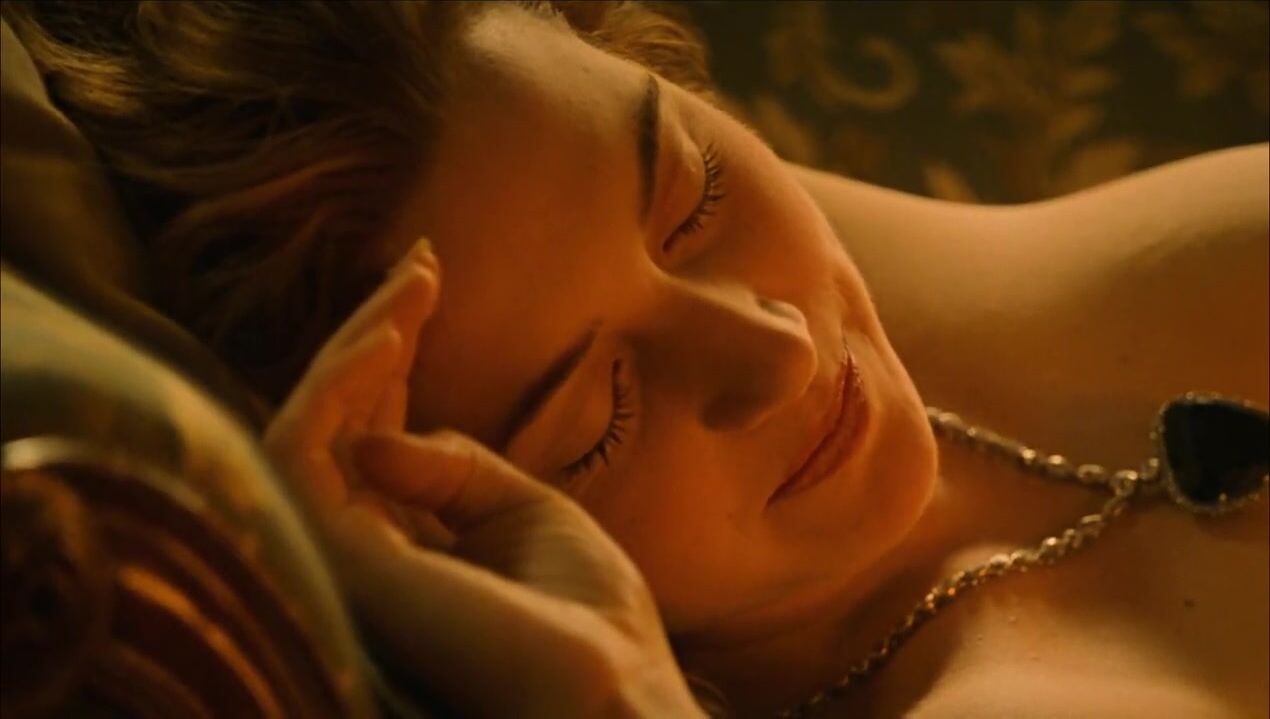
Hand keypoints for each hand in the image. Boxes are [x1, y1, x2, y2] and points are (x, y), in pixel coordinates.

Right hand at [263, 239, 703, 717]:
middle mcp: (367, 551)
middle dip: (376, 335)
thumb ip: (458, 469)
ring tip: (413, 286)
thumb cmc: (585, 618)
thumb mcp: (529, 515)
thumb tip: (381, 434)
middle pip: (343, 424)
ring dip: (354, 347)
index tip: (431, 277)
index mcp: (414, 547)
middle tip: (424, 259)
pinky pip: (300, 451)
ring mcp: (344, 558)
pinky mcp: (333, 558)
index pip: (379, 436)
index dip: (396, 359)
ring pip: (307, 430)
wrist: (610, 691)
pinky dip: (334, 385)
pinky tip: (389, 333)